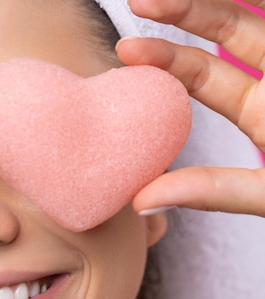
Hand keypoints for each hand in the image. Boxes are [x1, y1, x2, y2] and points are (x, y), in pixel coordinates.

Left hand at [116, 0, 264, 216]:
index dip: (165, 62)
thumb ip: (212, 191)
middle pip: (225, 30)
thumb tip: (138, 202)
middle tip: (137, 3)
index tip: (123, 52)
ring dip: (207, 0)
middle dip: (181, 13)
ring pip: (249, 13)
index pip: (203, 77)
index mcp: (260, 113)